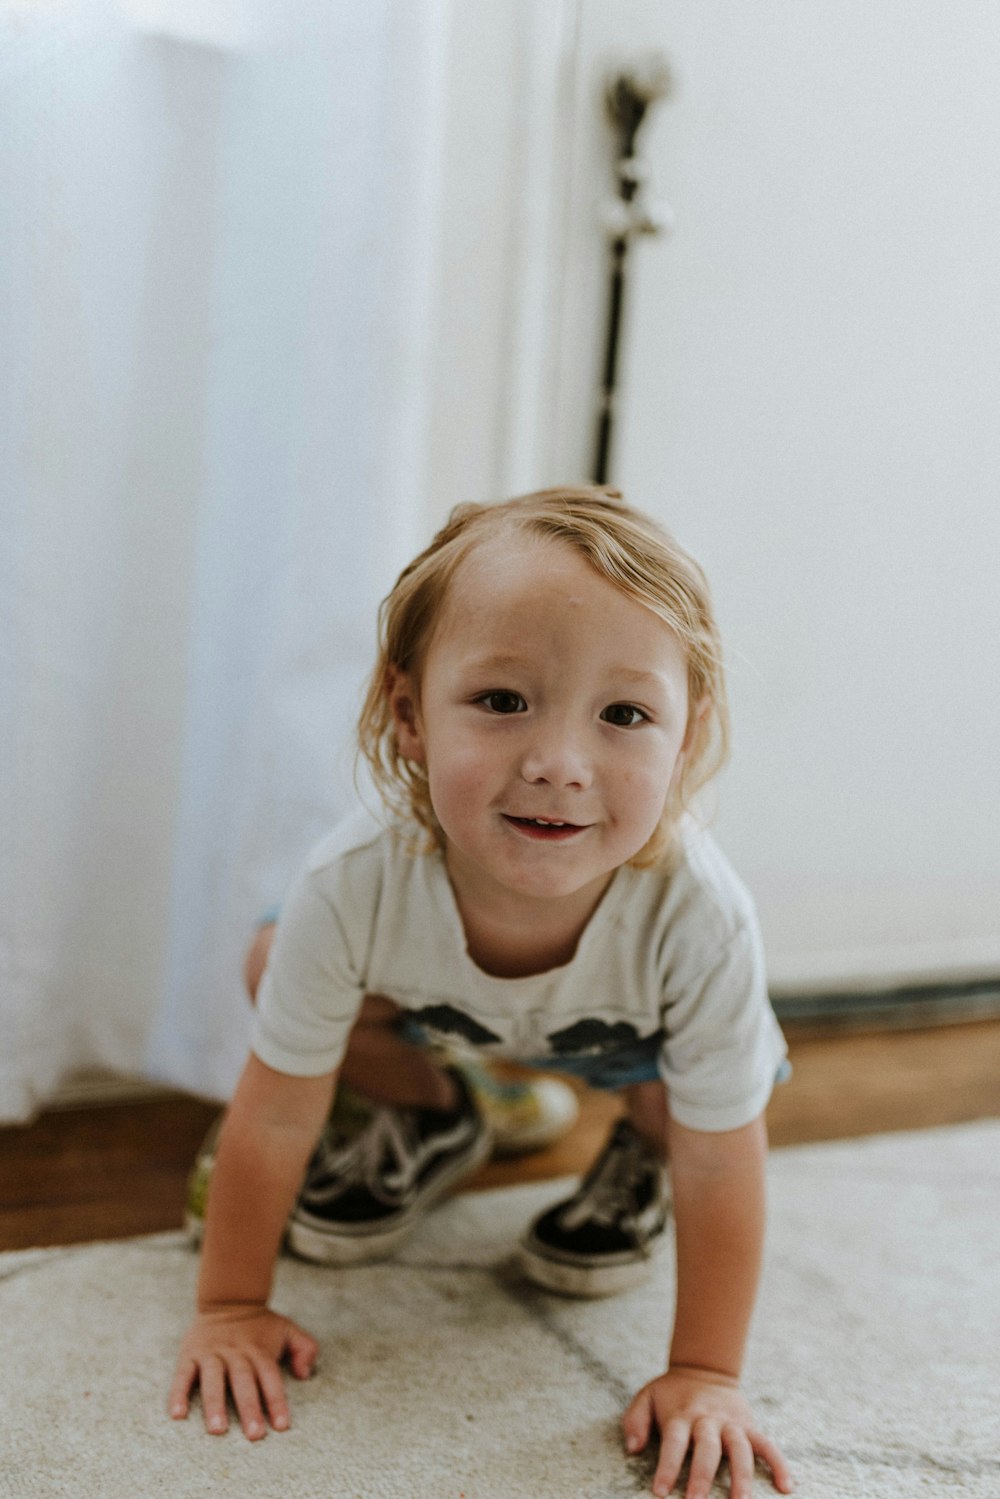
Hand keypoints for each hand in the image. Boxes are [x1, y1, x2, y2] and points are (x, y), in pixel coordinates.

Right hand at [168, 1304, 318, 1439]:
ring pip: (213, 1379)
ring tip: (217, 1429)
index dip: (276, 1401)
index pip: (270, 1377)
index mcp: (259, 1350)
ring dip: (215, 1404)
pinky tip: (177, 1414)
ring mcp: (211, 1353)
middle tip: (253, 1435)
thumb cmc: (261, 1325)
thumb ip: (305, 1348)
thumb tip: (305, 1374)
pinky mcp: (190, 1354)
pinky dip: (179, 1393)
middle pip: (243, 1381)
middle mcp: (236, 1352)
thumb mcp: (288, 1329)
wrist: (229, 1298)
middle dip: (249, 1407)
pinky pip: (183, 1374)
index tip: (281, 1426)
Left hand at [622, 1367, 792, 1498]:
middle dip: (702, 1475)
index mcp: (681, 1414)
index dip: (668, 1467)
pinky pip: (767, 1445)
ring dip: (741, 1476)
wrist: (703, 1367)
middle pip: (707, 1447)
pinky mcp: (749, 1426)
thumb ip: (635, 1421)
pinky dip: (778, 1463)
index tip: (661, 1492)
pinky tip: (785, 1487)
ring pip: (740, 1448)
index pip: (674, 1442)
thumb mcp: (646, 1397)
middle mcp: (707, 1419)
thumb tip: (632, 1448)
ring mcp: (731, 1422)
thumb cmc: (671, 1393)